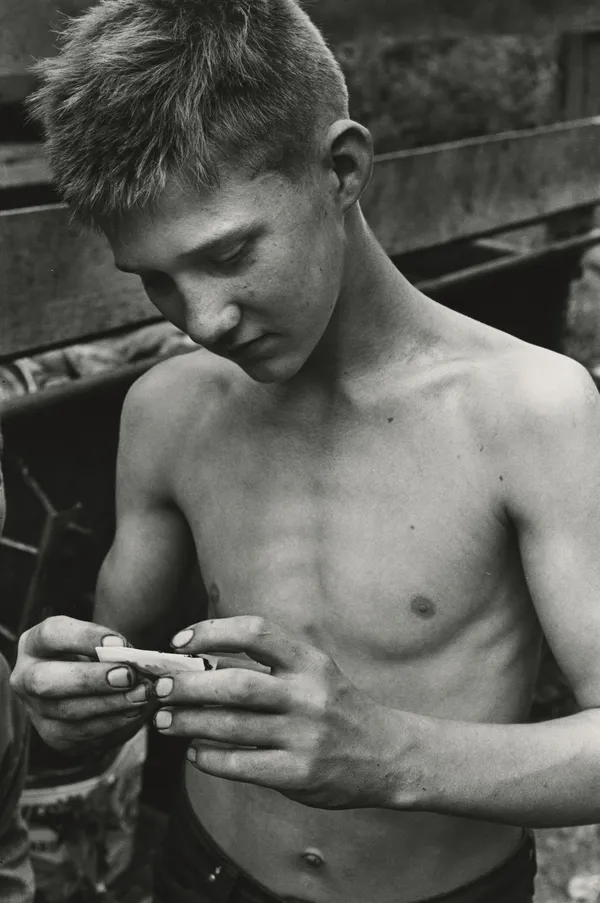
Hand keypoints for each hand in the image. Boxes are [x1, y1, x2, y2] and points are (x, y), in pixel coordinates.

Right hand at [10, 616, 155, 752]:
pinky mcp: (53, 736)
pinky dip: (112, 722)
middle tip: (128, 676)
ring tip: (141, 694)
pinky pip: (81, 733)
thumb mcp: (100, 644)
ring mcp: (36, 710)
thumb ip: (115, 649)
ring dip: (110, 703)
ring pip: (67, 711)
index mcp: (35, 644)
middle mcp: (26, 677)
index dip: (85, 637)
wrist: (91, 689)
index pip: (52, 634)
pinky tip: (134, 712)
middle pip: (48, 680)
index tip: (121, 644)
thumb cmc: (96, 657)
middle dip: (91, 678)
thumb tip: (138, 661)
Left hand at [152, 616, 404, 808]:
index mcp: (310, 661)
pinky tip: (196, 753)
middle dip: (190, 685)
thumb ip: (269, 664)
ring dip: (190, 722)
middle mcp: (309, 695)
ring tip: (165, 720)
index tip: (180, 642)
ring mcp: (305, 735)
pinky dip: (211, 758)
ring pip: (233, 726)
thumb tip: (198, 661)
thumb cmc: (336, 706)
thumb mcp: (314, 672)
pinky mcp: (299, 774)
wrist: (387, 753)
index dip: (213, 632)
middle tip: (160, 687)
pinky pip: (242, 764)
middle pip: (238, 684)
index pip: (257, 632)